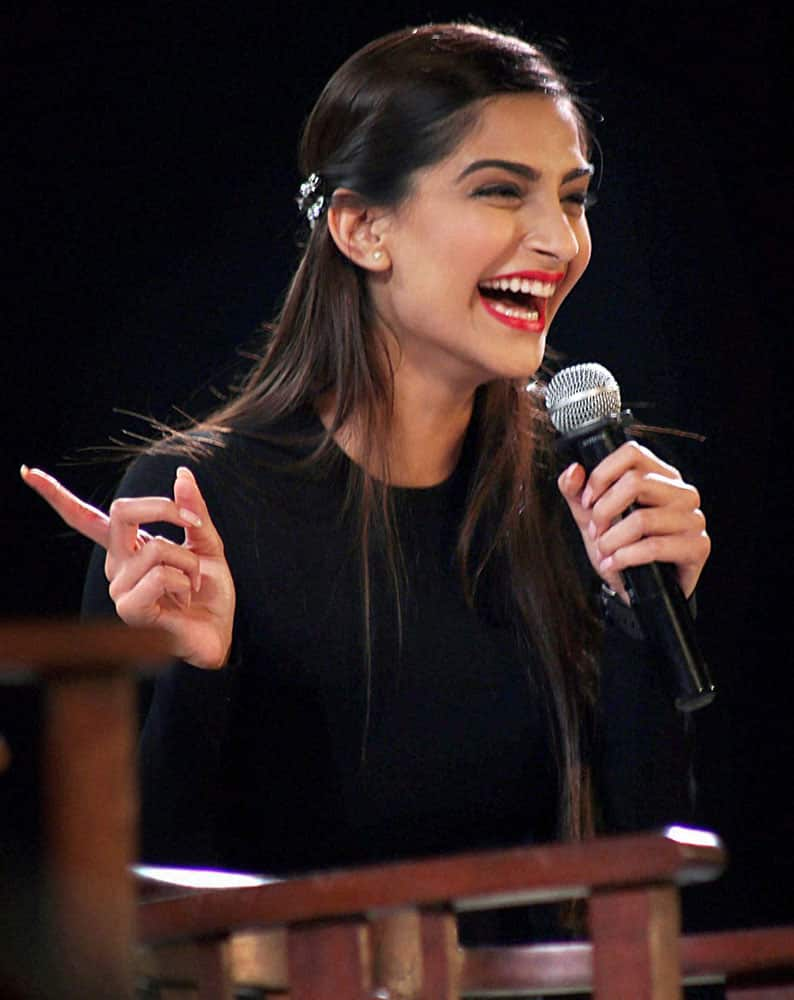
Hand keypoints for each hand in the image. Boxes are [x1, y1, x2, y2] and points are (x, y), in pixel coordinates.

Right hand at [20, 464, 235, 668]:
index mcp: (128, 547)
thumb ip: (193, 511)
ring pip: (156, 548)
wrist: (219, 632)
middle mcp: (116, 565)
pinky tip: (183, 601)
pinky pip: (159, 575)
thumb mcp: (206, 542)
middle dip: (164, 508)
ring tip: (190, 586)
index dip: (56, 495)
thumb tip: (181, 474)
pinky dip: (184, 583)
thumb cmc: (209, 593)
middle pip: (121, 511)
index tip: (29, 472)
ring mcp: (119, 587)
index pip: (85, 519)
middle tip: (192, 524)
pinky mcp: (128, 609)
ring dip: (189, 563)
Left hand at [557, 440, 709, 601]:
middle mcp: (682, 492)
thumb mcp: (591, 518)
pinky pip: (655, 547)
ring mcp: (694, 519)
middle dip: (603, 511)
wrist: (638, 589)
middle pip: (635, 482)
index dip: (602, 475)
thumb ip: (576, 492)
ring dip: (612, 540)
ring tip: (604, 551)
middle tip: (595, 531)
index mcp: (660, 476)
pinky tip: (614, 564)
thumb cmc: (621, 547)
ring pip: (642, 518)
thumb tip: (574, 470)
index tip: (588, 500)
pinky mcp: (698, 547)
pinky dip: (626, 557)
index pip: (632, 452)